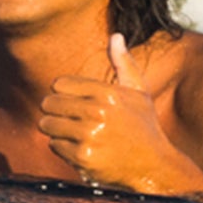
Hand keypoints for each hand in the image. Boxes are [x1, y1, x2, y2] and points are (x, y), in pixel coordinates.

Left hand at [38, 32, 194, 192]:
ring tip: (77, 135)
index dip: (63, 94)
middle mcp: (99, 112)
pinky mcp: (83, 156)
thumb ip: (124, 64)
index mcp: (109, 93)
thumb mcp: (139, 93)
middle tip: (72, 120)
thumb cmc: (144, 127)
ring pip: (47, 125)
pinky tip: (83, 149)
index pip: (59, 84)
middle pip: (49, 104)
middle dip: (56, 112)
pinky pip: (54, 145)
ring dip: (57, 131)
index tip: (74, 102)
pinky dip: (63, 148)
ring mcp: (90, 135)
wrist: (155, 167)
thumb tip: (116, 35)